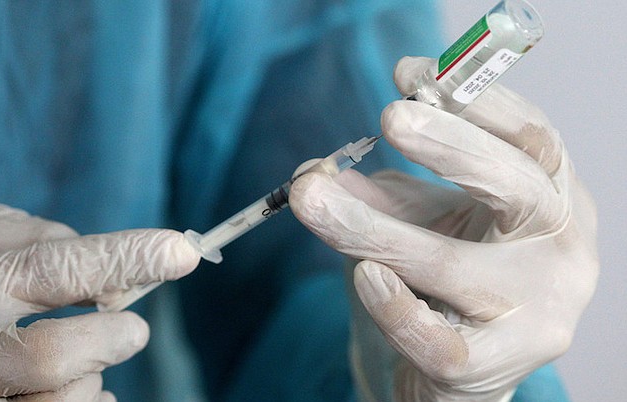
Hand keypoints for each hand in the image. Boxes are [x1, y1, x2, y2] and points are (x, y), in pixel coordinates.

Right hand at [0, 202, 199, 400]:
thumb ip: (34, 240)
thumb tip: (110, 264)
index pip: (57, 269)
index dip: (128, 259)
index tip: (183, 252)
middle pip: (52, 356)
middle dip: (108, 340)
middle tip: (134, 328)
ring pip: (61, 401)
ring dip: (90, 378)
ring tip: (82, 360)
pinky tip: (72, 388)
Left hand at [289, 57, 598, 400]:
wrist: (463, 370)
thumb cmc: (449, 280)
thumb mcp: (423, 221)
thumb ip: (381, 194)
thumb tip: (317, 171)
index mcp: (555, 202)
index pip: (530, 138)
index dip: (472, 100)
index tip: (409, 74)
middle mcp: (562, 255)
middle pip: (517, 186)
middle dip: (451, 146)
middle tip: (390, 117)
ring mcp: (534, 317)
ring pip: (450, 264)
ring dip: (371, 226)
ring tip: (313, 196)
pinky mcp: (490, 369)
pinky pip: (435, 337)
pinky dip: (393, 304)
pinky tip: (366, 276)